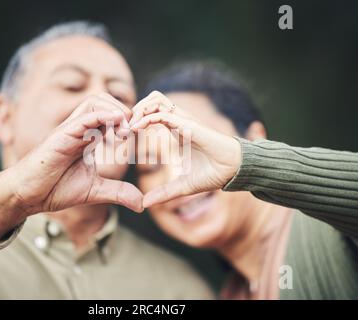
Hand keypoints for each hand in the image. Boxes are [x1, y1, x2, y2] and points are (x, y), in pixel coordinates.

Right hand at [0, 94, 141, 241]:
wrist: (28, 195)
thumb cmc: (55, 189)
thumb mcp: (95, 190)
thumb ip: (118, 192)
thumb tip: (142, 204)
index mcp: (88, 138)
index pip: (111, 116)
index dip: (128, 121)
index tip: (140, 135)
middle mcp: (80, 129)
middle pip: (105, 101)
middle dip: (125, 111)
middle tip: (134, 132)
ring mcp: (70, 130)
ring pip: (95, 102)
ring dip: (116, 111)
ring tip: (125, 132)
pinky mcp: (61, 135)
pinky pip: (84, 118)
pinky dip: (103, 116)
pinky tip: (116, 125)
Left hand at [130, 91, 241, 207]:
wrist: (234, 171)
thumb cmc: (213, 174)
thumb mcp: (182, 187)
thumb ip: (164, 193)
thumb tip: (145, 204)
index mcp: (177, 131)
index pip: (153, 113)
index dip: (136, 119)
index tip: (123, 135)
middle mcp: (179, 122)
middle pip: (152, 100)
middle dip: (135, 108)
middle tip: (123, 127)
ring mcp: (184, 121)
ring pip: (156, 99)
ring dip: (139, 109)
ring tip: (129, 126)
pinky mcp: (188, 125)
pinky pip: (163, 114)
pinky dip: (146, 118)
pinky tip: (136, 129)